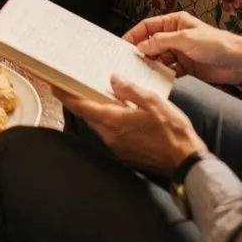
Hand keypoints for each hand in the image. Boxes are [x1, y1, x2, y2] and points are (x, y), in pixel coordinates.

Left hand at [58, 76, 205, 175]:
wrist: (187, 162)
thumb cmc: (173, 132)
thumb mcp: (152, 102)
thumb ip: (129, 90)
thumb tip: (113, 79)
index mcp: (114, 122)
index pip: (82, 107)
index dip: (66, 95)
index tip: (54, 85)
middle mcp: (111, 137)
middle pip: (88, 116)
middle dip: (78, 101)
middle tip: (71, 86)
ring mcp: (118, 148)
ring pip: (99, 125)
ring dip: (94, 111)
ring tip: (94, 95)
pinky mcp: (127, 154)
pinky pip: (110, 133)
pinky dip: (108, 121)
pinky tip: (116, 112)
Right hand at [125, 11, 241, 85]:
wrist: (237, 62)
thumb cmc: (214, 44)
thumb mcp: (184, 39)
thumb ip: (161, 41)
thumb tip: (141, 46)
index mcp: (174, 22)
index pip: (148, 26)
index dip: (134, 34)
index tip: (122, 45)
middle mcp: (175, 36)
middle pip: (152, 43)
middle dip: (141, 52)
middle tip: (128, 62)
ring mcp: (180, 52)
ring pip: (159, 58)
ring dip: (151, 65)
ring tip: (139, 73)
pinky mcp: (186, 67)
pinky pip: (169, 70)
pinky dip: (163, 74)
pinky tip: (156, 79)